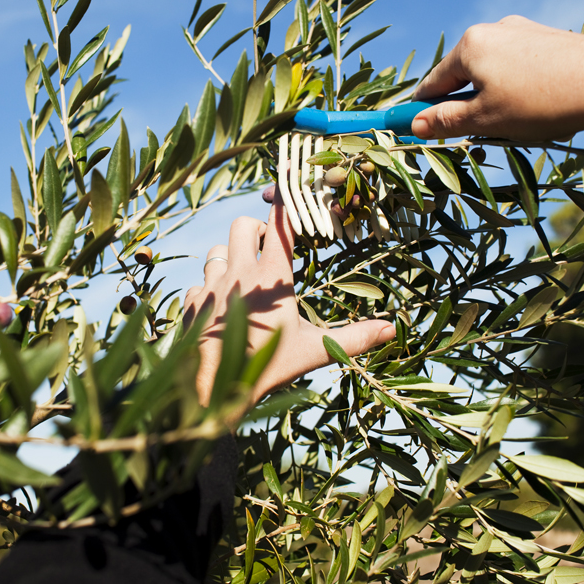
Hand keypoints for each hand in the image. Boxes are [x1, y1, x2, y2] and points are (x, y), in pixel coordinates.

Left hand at [184, 189, 395, 409]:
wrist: (211, 387)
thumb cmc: (266, 366)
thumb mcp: (313, 351)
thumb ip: (354, 338)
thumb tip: (391, 328)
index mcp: (270, 277)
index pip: (281, 225)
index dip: (288, 205)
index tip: (294, 195)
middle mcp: (238, 272)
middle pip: (243, 225)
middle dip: (258, 229)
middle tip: (270, 247)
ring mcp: (211, 286)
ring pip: (217, 251)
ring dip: (231, 256)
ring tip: (244, 275)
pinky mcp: (192, 303)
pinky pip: (199, 283)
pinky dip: (210, 288)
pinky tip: (220, 306)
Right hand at [412, 15, 583, 144]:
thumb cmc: (542, 104)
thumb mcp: (485, 120)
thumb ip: (445, 122)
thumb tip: (415, 125)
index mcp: (470, 45)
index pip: (433, 83)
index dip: (420, 109)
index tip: (411, 128)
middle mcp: (495, 30)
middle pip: (464, 76)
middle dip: (465, 107)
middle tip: (474, 136)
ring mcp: (526, 31)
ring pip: (495, 74)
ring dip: (495, 100)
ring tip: (518, 126)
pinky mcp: (552, 40)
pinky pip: (522, 69)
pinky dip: (521, 91)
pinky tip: (541, 111)